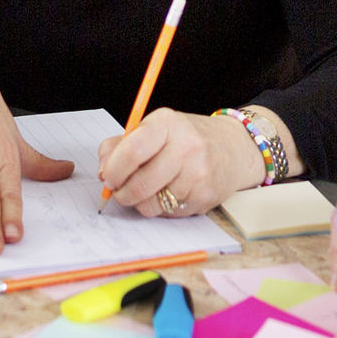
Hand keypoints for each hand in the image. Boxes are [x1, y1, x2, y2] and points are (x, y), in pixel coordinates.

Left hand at [97, 108, 256, 218]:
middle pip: (139, 184)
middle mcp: (185, 147)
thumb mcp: (155, 128)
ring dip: (141, 202)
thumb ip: (122, 144)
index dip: (113, 169)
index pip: (132, 150)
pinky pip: (168, 213)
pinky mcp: (204, 197)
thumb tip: (103, 170)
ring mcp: (197, 174)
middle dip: (122, 193)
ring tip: (146, 190)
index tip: (107, 177)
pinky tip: (168, 192)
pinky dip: (161, 208)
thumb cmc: (187, 138)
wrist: (234, 148)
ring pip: (151, 204)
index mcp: (167, 124)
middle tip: (119, 191)